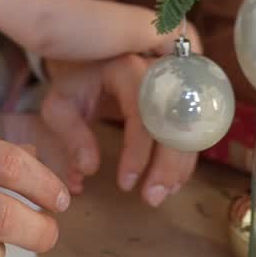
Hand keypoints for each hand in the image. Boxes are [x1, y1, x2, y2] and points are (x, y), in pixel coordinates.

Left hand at [40, 43, 201, 204]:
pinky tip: (171, 182)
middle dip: (167, 165)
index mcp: (126, 69)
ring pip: (190, 127)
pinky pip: (193, 128)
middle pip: (176, 121)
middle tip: (152, 198)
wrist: (93, 58)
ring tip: (161, 194)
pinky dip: (184, 158)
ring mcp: (174, 82)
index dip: (137, 153)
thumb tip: (88, 170)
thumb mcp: (62, 105)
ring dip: (179, 166)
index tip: (125, 184)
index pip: (142, 114)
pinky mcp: (182, 95)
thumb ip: (72, 135)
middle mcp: (157, 72)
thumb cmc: (76, 83)